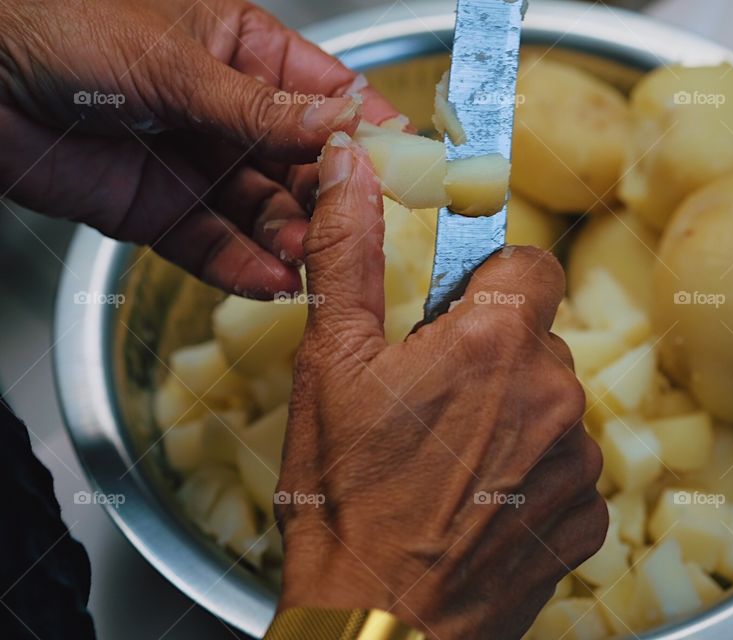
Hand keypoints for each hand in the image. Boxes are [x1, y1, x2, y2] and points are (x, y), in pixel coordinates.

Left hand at [0, 0, 401, 297]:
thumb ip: (261, 109)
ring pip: (265, 212)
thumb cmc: (59, 22)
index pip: (327, 91)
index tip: (406, 162)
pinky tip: (270, 281)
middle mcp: (228, 112)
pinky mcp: (160, 211)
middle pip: (304, 164)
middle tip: (359, 229)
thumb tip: (342, 124)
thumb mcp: (175, 63)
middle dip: (332, 198)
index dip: (368, 127)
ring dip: (292, 240)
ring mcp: (197, 164)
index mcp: (242, 51)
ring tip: (311, 262)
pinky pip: (213, 245)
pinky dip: (242, 267)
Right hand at [274, 137, 607, 638]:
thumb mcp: (330, 363)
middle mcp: (554, 393)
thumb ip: (349, 252)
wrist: (377, 624)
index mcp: (494, 341)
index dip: (491, 284)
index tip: (456, 314)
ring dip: (515, 418)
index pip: (531, 266)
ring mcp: (577, 460)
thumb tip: (352, 164)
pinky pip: (568, 469)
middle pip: (539, 339)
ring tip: (451, 463)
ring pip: (555, 405)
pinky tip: (481, 505)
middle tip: (434, 401)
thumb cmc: (345, 497)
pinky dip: (533, 477)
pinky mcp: (586, 518)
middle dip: (495, 355)